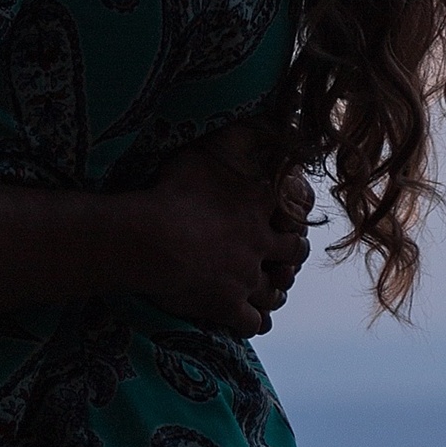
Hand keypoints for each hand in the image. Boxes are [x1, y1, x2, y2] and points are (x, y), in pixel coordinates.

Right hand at [127, 132, 317, 338]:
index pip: (291, 207)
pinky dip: (253, 323)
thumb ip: (222, 145)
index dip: (291, 213)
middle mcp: (260, 240)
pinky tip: (251, 323)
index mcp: (257, 201)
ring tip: (273, 293)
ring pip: (277, 291)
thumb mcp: (197, 156)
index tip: (286, 216)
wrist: (151, 239)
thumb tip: (238, 123)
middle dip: (292, 254)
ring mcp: (248, 276)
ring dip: (275, 292)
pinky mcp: (230, 306)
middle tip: (286, 257)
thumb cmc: (170, 192)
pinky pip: (253, 323)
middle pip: (294, 251)